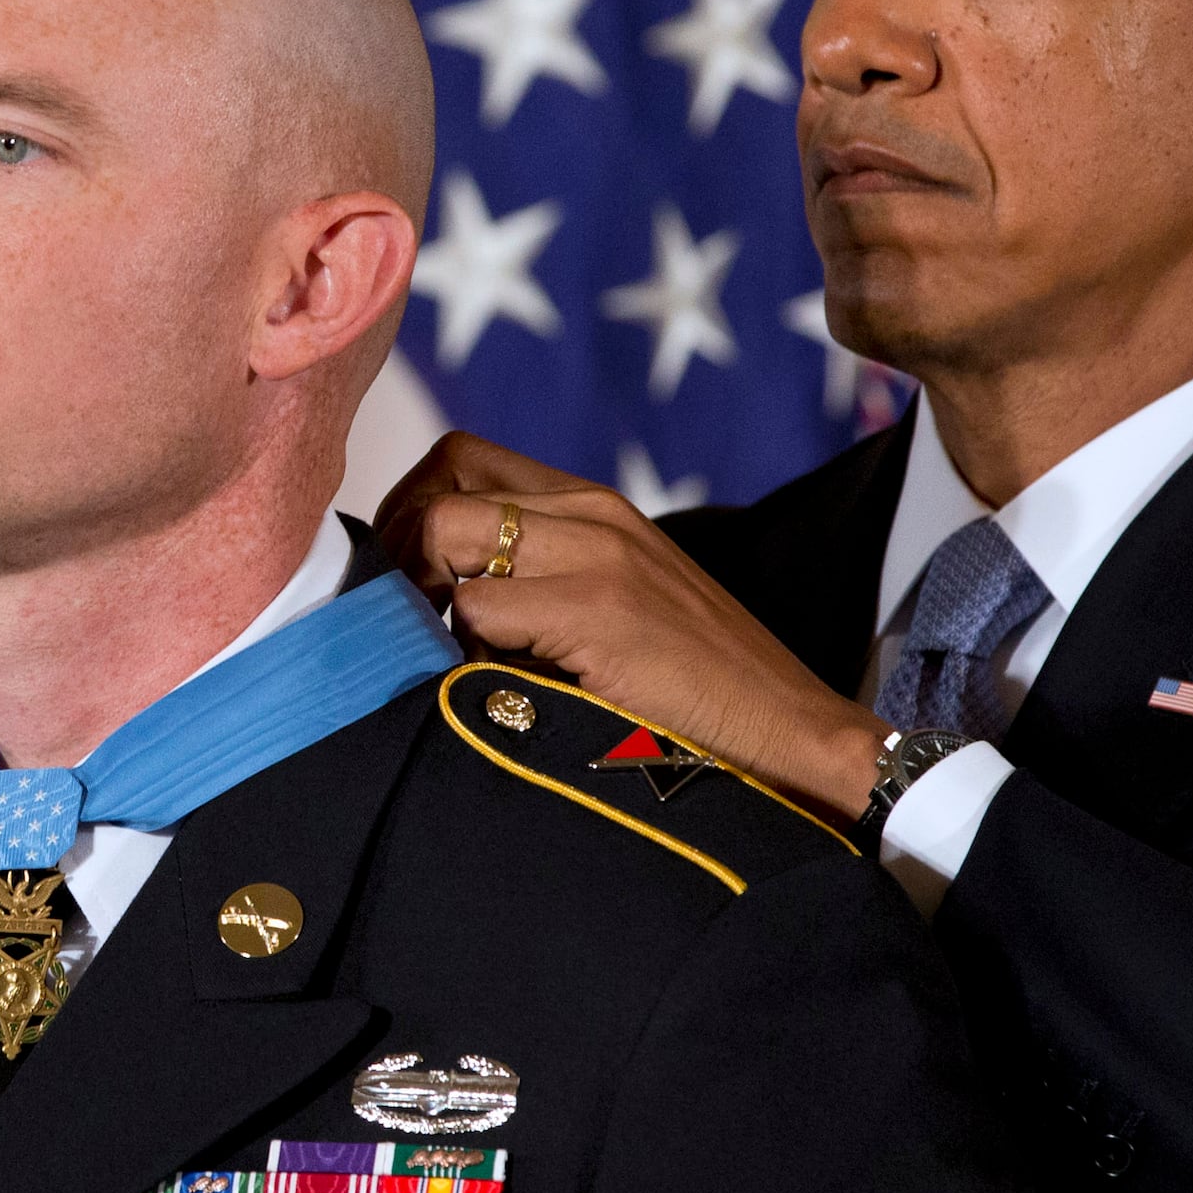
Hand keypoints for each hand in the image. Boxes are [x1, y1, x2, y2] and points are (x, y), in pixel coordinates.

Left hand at [375, 433, 891, 819]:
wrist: (792, 733)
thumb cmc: (696, 688)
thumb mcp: (613, 604)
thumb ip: (539, 580)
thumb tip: (427, 600)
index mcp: (594, 505)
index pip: (460, 460)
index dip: (413, 511)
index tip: (410, 580)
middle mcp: (594, 512)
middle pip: (440, 483)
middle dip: (400, 548)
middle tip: (408, 618)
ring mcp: (598, 556)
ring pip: (445, 535)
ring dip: (427, 599)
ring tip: (454, 654)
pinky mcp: (599, 611)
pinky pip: (477, 610)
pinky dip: (465, 652)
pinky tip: (496, 688)